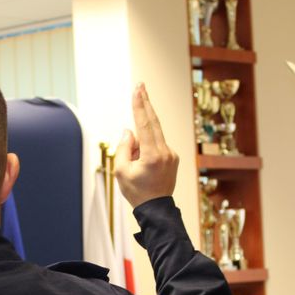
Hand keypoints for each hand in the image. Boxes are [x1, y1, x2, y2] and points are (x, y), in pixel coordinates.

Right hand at [114, 83, 178, 206]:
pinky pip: (157, 145)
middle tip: (141, 85)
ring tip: (135, 165)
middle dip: (146, 103)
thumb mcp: (121, 171)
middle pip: (154, 122)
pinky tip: (143, 166)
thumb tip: (129, 130)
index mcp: (152, 155)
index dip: (139, 105)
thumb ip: (123, 148)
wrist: (156, 209)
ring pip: (153, 137)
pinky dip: (147, 149)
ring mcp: (171, 154)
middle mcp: (165, 152)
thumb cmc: (137, 192)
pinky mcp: (173, 157)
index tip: (137, 90)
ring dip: (141, 142)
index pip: (144, 124)